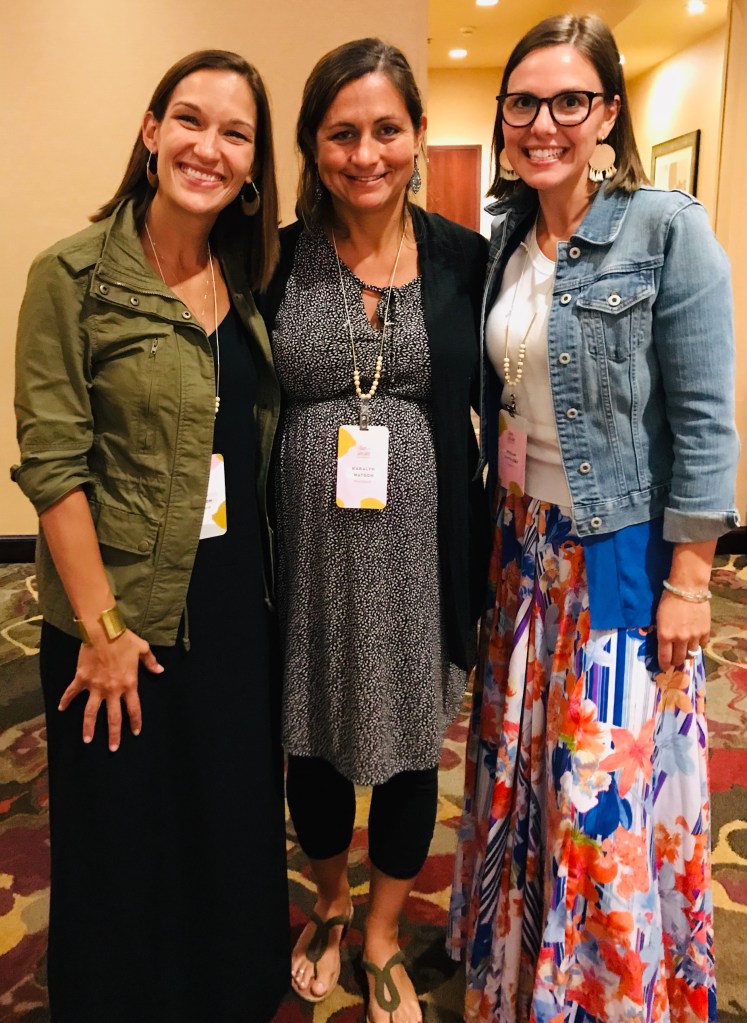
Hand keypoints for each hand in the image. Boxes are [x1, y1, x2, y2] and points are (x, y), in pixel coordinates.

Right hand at [58, 630, 163, 750]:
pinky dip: (65, 700)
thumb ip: (151, 663)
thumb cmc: (124, 639)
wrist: (103, 631)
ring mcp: (95, 687)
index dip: (135, 722)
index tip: (135, 733)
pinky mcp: (81, 679)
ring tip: (87, 740)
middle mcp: (112, 690)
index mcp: (129, 684)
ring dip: (89, 727)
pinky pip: (71, 693)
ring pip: (91, 712)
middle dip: (114, 735)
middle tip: (113, 748)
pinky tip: (60, 709)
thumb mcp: (143, 649)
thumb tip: (160, 671)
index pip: (134, 709)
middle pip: (114, 717)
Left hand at [655, 590, 709, 671]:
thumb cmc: (668, 600)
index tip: (664, 667)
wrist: (687, 588)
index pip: (664, 658)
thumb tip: (662, 643)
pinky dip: (698, 645)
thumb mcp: (658, 617)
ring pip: (691, 654)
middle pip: (679, 659)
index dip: (664, 665)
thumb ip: (661, 632)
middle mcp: (679, 639)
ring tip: (685, 650)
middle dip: (675, 661)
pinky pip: (702, 645)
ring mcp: (694, 636)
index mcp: (665, 635)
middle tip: (674, 659)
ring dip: (687, 653)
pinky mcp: (705, 632)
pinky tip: (695, 641)